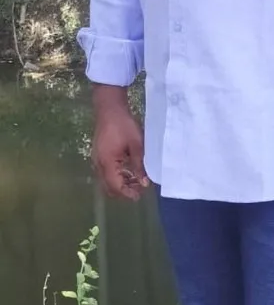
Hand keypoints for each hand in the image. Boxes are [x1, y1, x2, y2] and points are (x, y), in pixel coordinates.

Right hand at [92, 85, 149, 200]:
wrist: (109, 108)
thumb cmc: (124, 125)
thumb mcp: (136, 145)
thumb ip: (139, 165)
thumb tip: (144, 183)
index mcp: (107, 162)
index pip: (116, 186)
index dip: (127, 193)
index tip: (139, 196)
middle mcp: (99, 164)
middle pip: (109, 187)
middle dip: (123, 191)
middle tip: (139, 188)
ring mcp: (96, 160)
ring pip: (106, 181)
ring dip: (120, 184)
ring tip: (136, 179)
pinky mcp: (98, 155)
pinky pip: (105, 172)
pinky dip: (115, 176)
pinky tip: (127, 170)